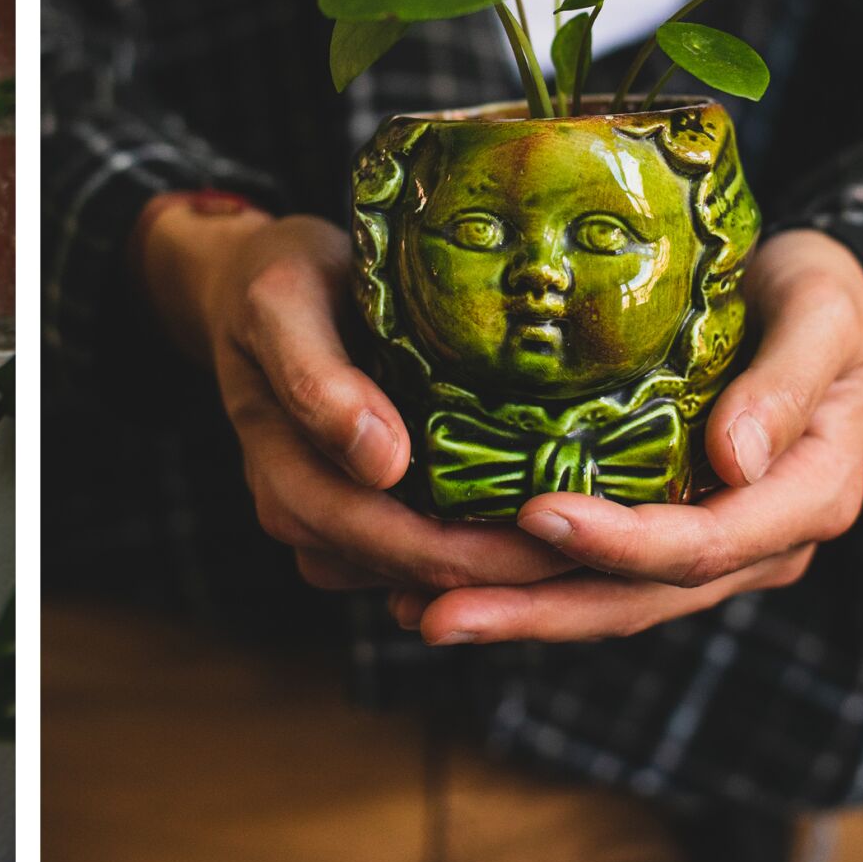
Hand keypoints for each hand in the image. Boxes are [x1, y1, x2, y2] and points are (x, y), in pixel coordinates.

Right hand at [135, 197, 573, 592]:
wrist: (249, 284)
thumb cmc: (273, 281)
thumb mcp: (282, 305)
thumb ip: (316, 381)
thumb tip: (381, 465)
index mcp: (287, 478)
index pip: (398, 547)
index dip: (487, 557)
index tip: (577, 532)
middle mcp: (304, 517)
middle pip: (421, 577)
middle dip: (515, 575)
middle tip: (613, 551)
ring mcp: (328, 522)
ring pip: (423, 580)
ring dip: (502, 572)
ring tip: (591, 540)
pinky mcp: (355, 512)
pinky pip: (420, 556)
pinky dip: (479, 547)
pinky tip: (539, 518)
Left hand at [389, 229, 862, 642]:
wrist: (817, 304)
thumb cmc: (823, 292)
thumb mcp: (826, 314)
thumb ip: (787, 383)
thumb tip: (737, 460)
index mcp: (806, 498)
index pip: (702, 544)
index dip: (618, 542)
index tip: (533, 516)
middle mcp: (758, 544)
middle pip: (638, 597)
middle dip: (536, 611)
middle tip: (437, 613)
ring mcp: (712, 548)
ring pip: (607, 601)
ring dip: (514, 613)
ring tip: (417, 613)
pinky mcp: (665, 532)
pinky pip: (594, 575)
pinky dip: (523, 584)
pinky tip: (442, 584)